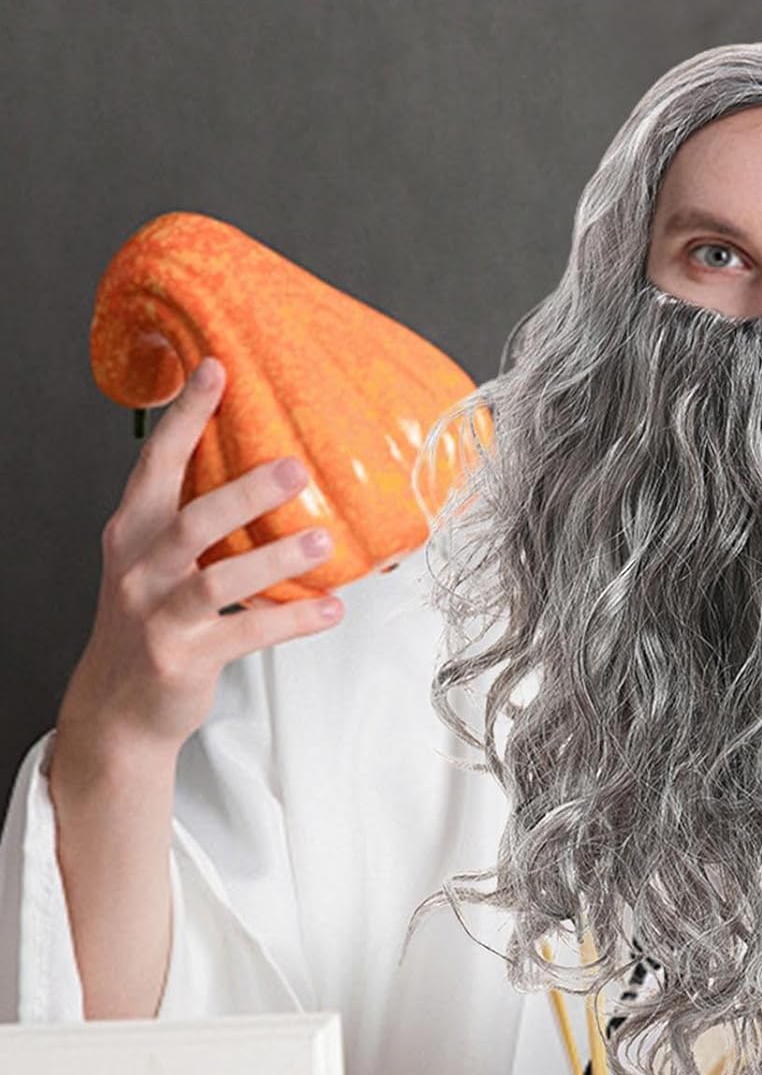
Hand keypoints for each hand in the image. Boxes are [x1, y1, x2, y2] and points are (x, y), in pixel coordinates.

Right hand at [56, 356, 345, 759]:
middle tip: (296, 468)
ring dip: (274, 559)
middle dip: (243, 492)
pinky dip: (293, 621)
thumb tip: (272, 466)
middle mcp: (140, 567)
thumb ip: (198, 518)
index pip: (157, 463)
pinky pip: (247, 633)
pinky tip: (331, 608)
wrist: (118, 705)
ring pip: (215, 578)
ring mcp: (158, 615)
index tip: (215, 370)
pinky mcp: (183, 657)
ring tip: (324, 541)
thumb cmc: (153, 620)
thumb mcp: (159, 561)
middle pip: (191, 519)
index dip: (185, 416)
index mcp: (134, 531)